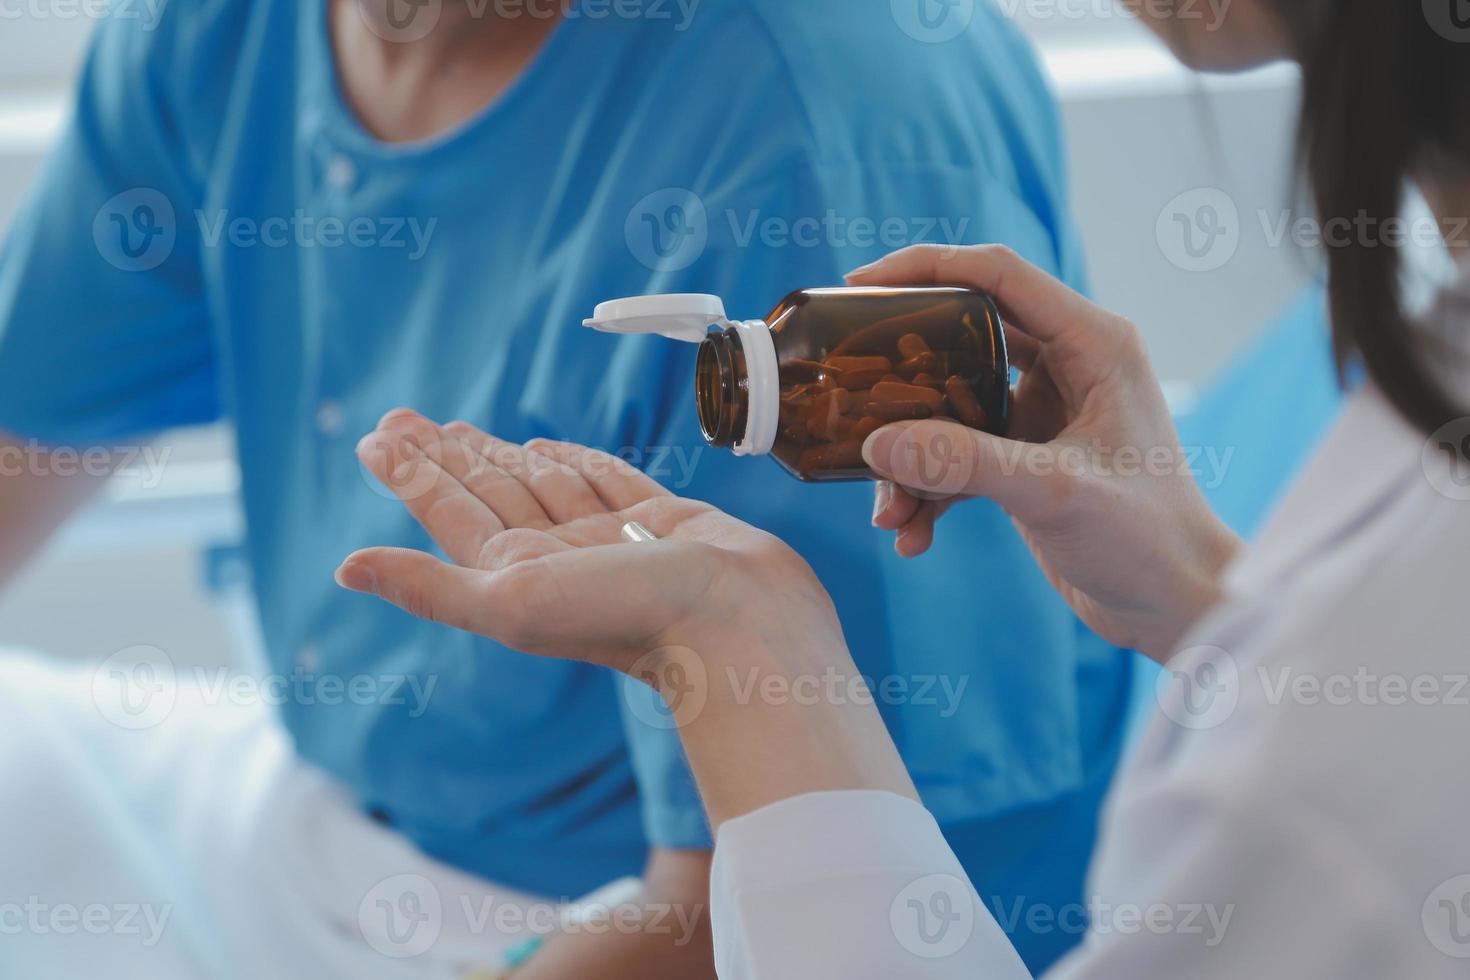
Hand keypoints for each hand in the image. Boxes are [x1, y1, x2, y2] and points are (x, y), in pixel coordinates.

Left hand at [337, 409, 837, 674]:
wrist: (740, 625)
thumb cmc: (629, 619)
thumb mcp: (512, 603)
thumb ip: (431, 585)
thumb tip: (343, 569)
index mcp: (518, 576)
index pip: (450, 512)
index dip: (411, 475)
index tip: (375, 437)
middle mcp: (560, 557)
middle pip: (488, 494)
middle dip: (444, 456)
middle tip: (402, 417)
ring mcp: (613, 539)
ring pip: (543, 485)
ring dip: (499, 455)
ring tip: (460, 430)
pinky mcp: (666, 522)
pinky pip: (610, 482)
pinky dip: (576, 462)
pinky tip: (547, 449)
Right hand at [849, 245, 1242, 659]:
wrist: (1178, 606)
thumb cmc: (1149, 538)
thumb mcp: (1054, 492)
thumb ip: (964, 462)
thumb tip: (877, 442)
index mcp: (1093, 343)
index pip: (997, 275)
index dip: (925, 269)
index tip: (859, 284)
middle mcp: (1069, 365)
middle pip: (962, 335)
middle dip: (902, 373)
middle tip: (847, 385)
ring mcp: (1045, 412)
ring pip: (951, 405)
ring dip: (912, 453)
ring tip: (887, 506)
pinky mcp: (1027, 457)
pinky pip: (958, 455)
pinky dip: (929, 489)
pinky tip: (913, 534)